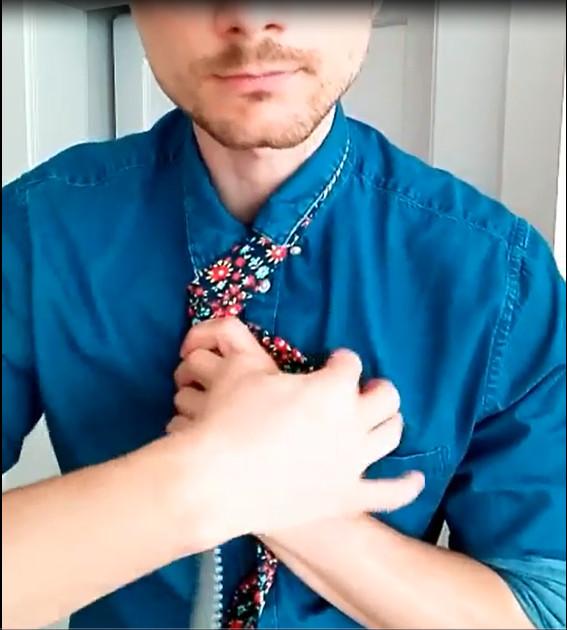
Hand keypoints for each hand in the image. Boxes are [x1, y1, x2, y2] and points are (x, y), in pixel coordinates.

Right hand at [170, 318, 423, 536]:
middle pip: (385, 396)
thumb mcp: (240, 371)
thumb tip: (246, 333)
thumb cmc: (228, 419)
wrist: (215, 480)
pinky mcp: (347, 497)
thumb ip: (255, 350)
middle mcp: (353, 422)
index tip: (333, 361)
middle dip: (376, 387)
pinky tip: (414, 478)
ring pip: (390, 436)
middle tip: (363, 388)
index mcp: (332, 388)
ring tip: (381, 419)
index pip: (350, 363)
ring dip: (388, 423)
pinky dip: (405, 485)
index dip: (341, 360)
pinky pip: (389, 493)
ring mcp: (354, 462)